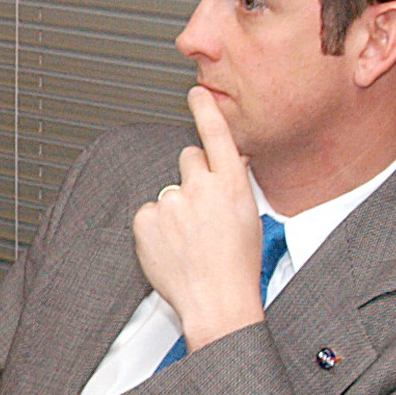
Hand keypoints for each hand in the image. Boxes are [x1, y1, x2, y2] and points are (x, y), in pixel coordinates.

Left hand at [133, 86, 266, 350]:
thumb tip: (233, 159)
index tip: (196, 92)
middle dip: (192, 177)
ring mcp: (171, 202)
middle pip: (187, 159)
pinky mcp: (146, 220)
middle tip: (202, 212)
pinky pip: (149, 212)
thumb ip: (236, 183)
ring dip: (175, 208)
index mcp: (231, 184)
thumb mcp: (250, 217)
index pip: (215, 133)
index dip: (205, 108)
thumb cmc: (237, 266)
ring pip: (168, 190)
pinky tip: (173, 247)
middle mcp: (200, 187)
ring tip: (190, 240)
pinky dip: (157, 228)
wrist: (217, 302)